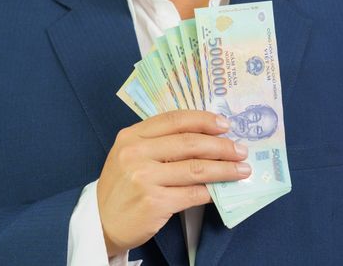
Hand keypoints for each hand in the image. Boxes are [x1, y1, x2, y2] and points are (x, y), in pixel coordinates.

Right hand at [96, 110, 250, 256]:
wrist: (101, 222)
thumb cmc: (122, 186)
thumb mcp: (130, 155)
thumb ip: (159, 143)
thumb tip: (206, 139)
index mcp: (132, 136)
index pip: (174, 120)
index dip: (203, 120)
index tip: (224, 125)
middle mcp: (136, 153)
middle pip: (189, 143)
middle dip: (221, 146)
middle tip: (240, 150)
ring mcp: (144, 178)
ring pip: (196, 169)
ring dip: (224, 169)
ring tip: (242, 169)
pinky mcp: (154, 202)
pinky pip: (193, 193)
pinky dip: (212, 191)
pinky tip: (223, 189)